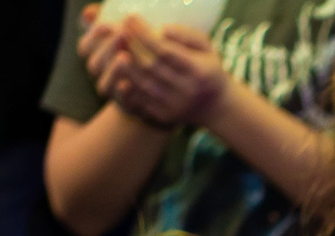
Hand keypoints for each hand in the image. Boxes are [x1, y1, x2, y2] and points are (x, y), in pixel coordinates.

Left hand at [89, 12, 229, 128]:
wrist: (217, 106)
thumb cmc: (208, 69)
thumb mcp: (207, 48)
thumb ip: (187, 35)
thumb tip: (162, 29)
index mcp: (198, 72)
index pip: (165, 51)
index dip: (144, 34)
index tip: (131, 19)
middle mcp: (187, 91)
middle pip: (150, 66)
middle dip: (131, 45)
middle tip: (120, 29)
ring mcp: (175, 106)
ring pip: (142, 82)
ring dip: (126, 64)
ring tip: (118, 46)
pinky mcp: (165, 116)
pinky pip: (140, 98)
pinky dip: (128, 83)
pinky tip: (122, 69)